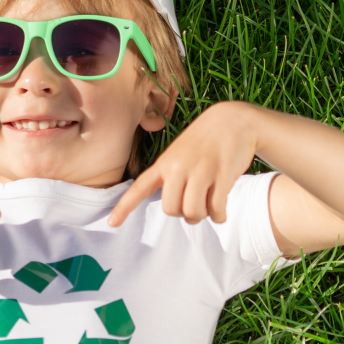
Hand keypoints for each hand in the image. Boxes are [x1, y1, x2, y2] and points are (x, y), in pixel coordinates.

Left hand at [108, 102, 257, 226]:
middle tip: (195, 206)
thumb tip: (178, 209)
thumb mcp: (180, 152)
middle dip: (183, 214)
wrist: (232, 120)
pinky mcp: (221, 175)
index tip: (111, 223)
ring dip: (202, 215)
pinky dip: (218, 216)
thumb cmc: (205, 140)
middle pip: (170, 209)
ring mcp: (200, 171)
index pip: (140, 187)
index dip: (124, 207)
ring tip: (209, 206)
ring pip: (192, 212)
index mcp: (164, 163)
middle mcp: (178, 167)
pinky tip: (220, 212)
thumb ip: (173, 177)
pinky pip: (215, 209)